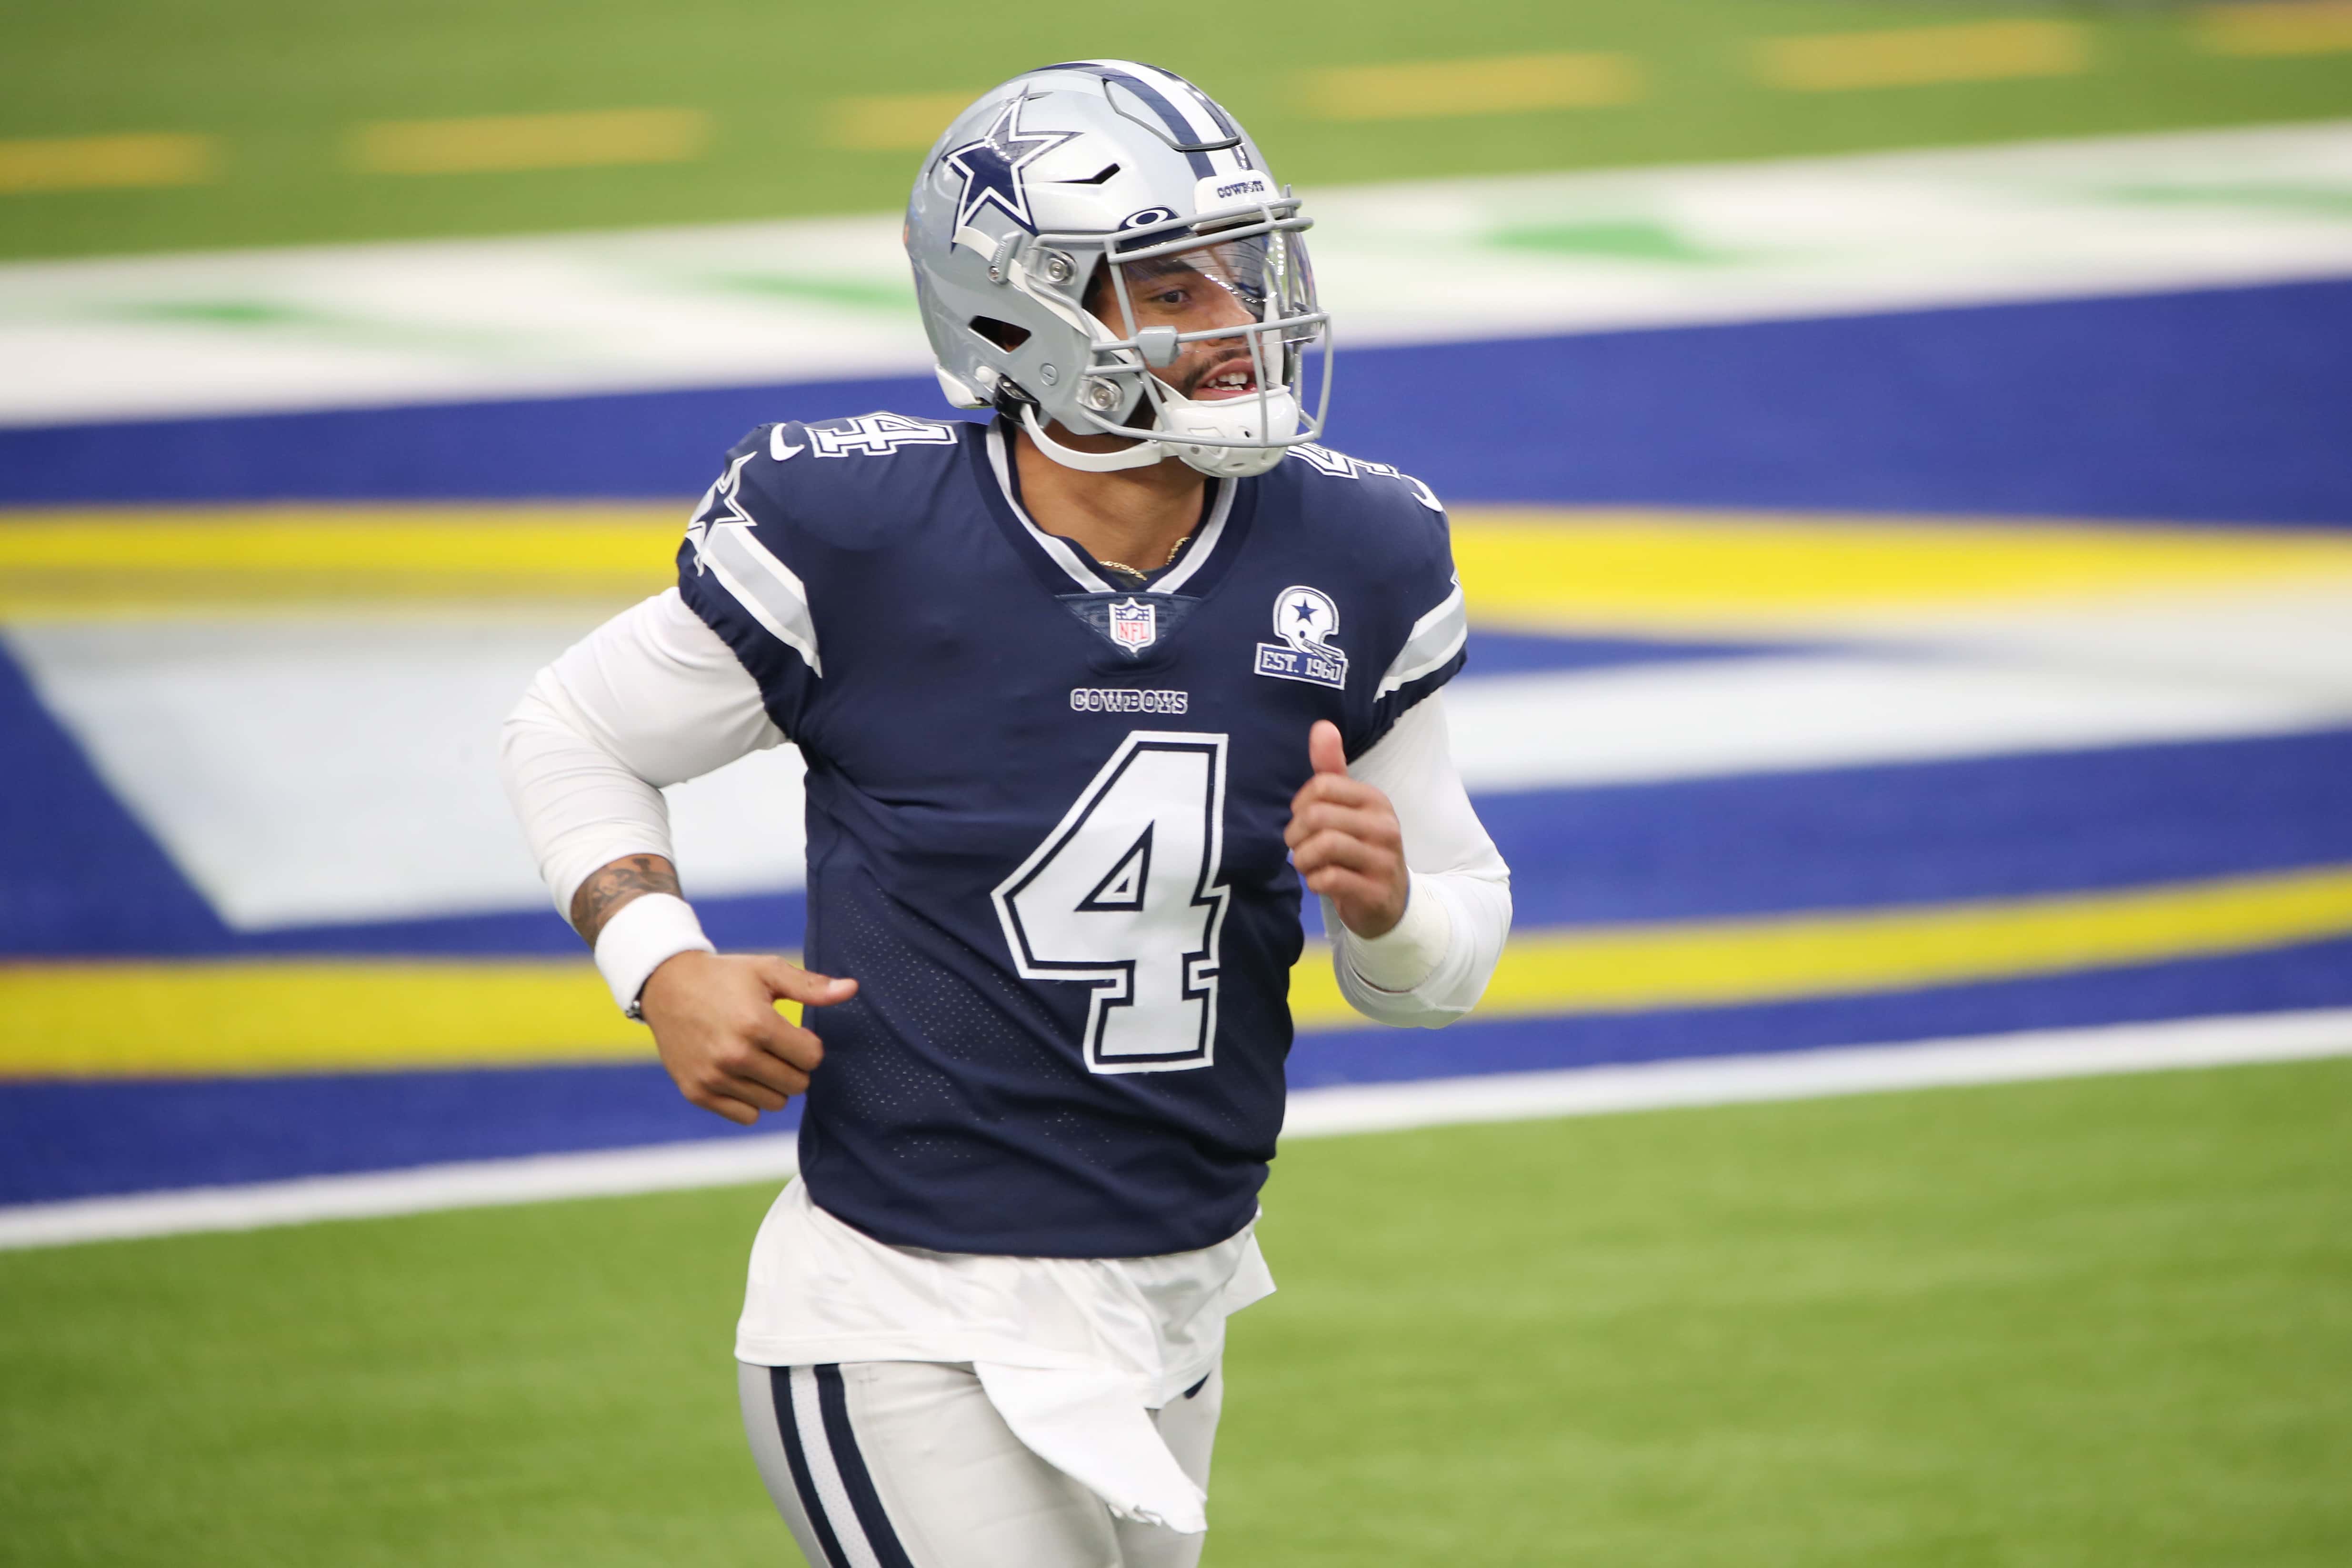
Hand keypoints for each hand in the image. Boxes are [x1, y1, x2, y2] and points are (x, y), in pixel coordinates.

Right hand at [638, 951, 856, 1125]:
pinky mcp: (697, 1092)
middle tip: (776, 1047)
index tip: (794, 1033)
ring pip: (774, 1104)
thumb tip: (852, 989)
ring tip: (758, 1059)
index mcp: (756, 1024)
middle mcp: (734, 1055)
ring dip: (774, 1085)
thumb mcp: (768, 972)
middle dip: (795, 1067)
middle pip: (796, 1085)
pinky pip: (746, 1115)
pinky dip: (750, 1100)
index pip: (812, 1057)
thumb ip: (811, 986)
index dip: (809, 1045)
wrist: (667, 986)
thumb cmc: (726, 977)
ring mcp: (713, 1077)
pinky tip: (740, 1074)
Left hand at [1285, 720, 1408, 938]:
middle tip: (1297, 846)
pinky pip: (1329, 879)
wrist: (1390, 902)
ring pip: (1323, 847)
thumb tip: (1321, 726)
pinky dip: (1314, 881)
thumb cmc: (1359, 847)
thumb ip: (1331, 769)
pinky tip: (1318, 881)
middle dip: (1295, 834)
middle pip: (1317, 817)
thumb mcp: (1348, 807)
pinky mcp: (1375, 892)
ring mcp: (1383, 860)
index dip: (1300, 804)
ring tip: (1306, 864)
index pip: (1322, 786)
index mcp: (1375, 800)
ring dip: (1302, 859)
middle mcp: (1384, 826)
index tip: (1302, 819)